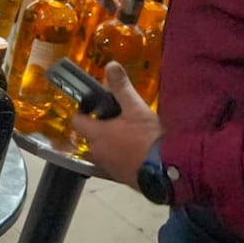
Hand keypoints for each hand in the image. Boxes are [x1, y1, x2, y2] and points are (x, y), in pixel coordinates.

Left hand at [75, 62, 161, 188]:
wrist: (166, 171)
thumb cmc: (147, 137)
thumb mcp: (135, 108)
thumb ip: (121, 87)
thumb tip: (110, 65)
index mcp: (97, 134)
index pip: (76, 120)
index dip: (82, 110)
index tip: (93, 103)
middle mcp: (98, 152)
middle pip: (91, 134)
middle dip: (100, 123)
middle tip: (118, 113)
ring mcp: (109, 167)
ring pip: (104, 148)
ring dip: (111, 139)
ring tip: (130, 129)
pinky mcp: (121, 177)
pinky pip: (115, 161)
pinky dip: (120, 153)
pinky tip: (137, 147)